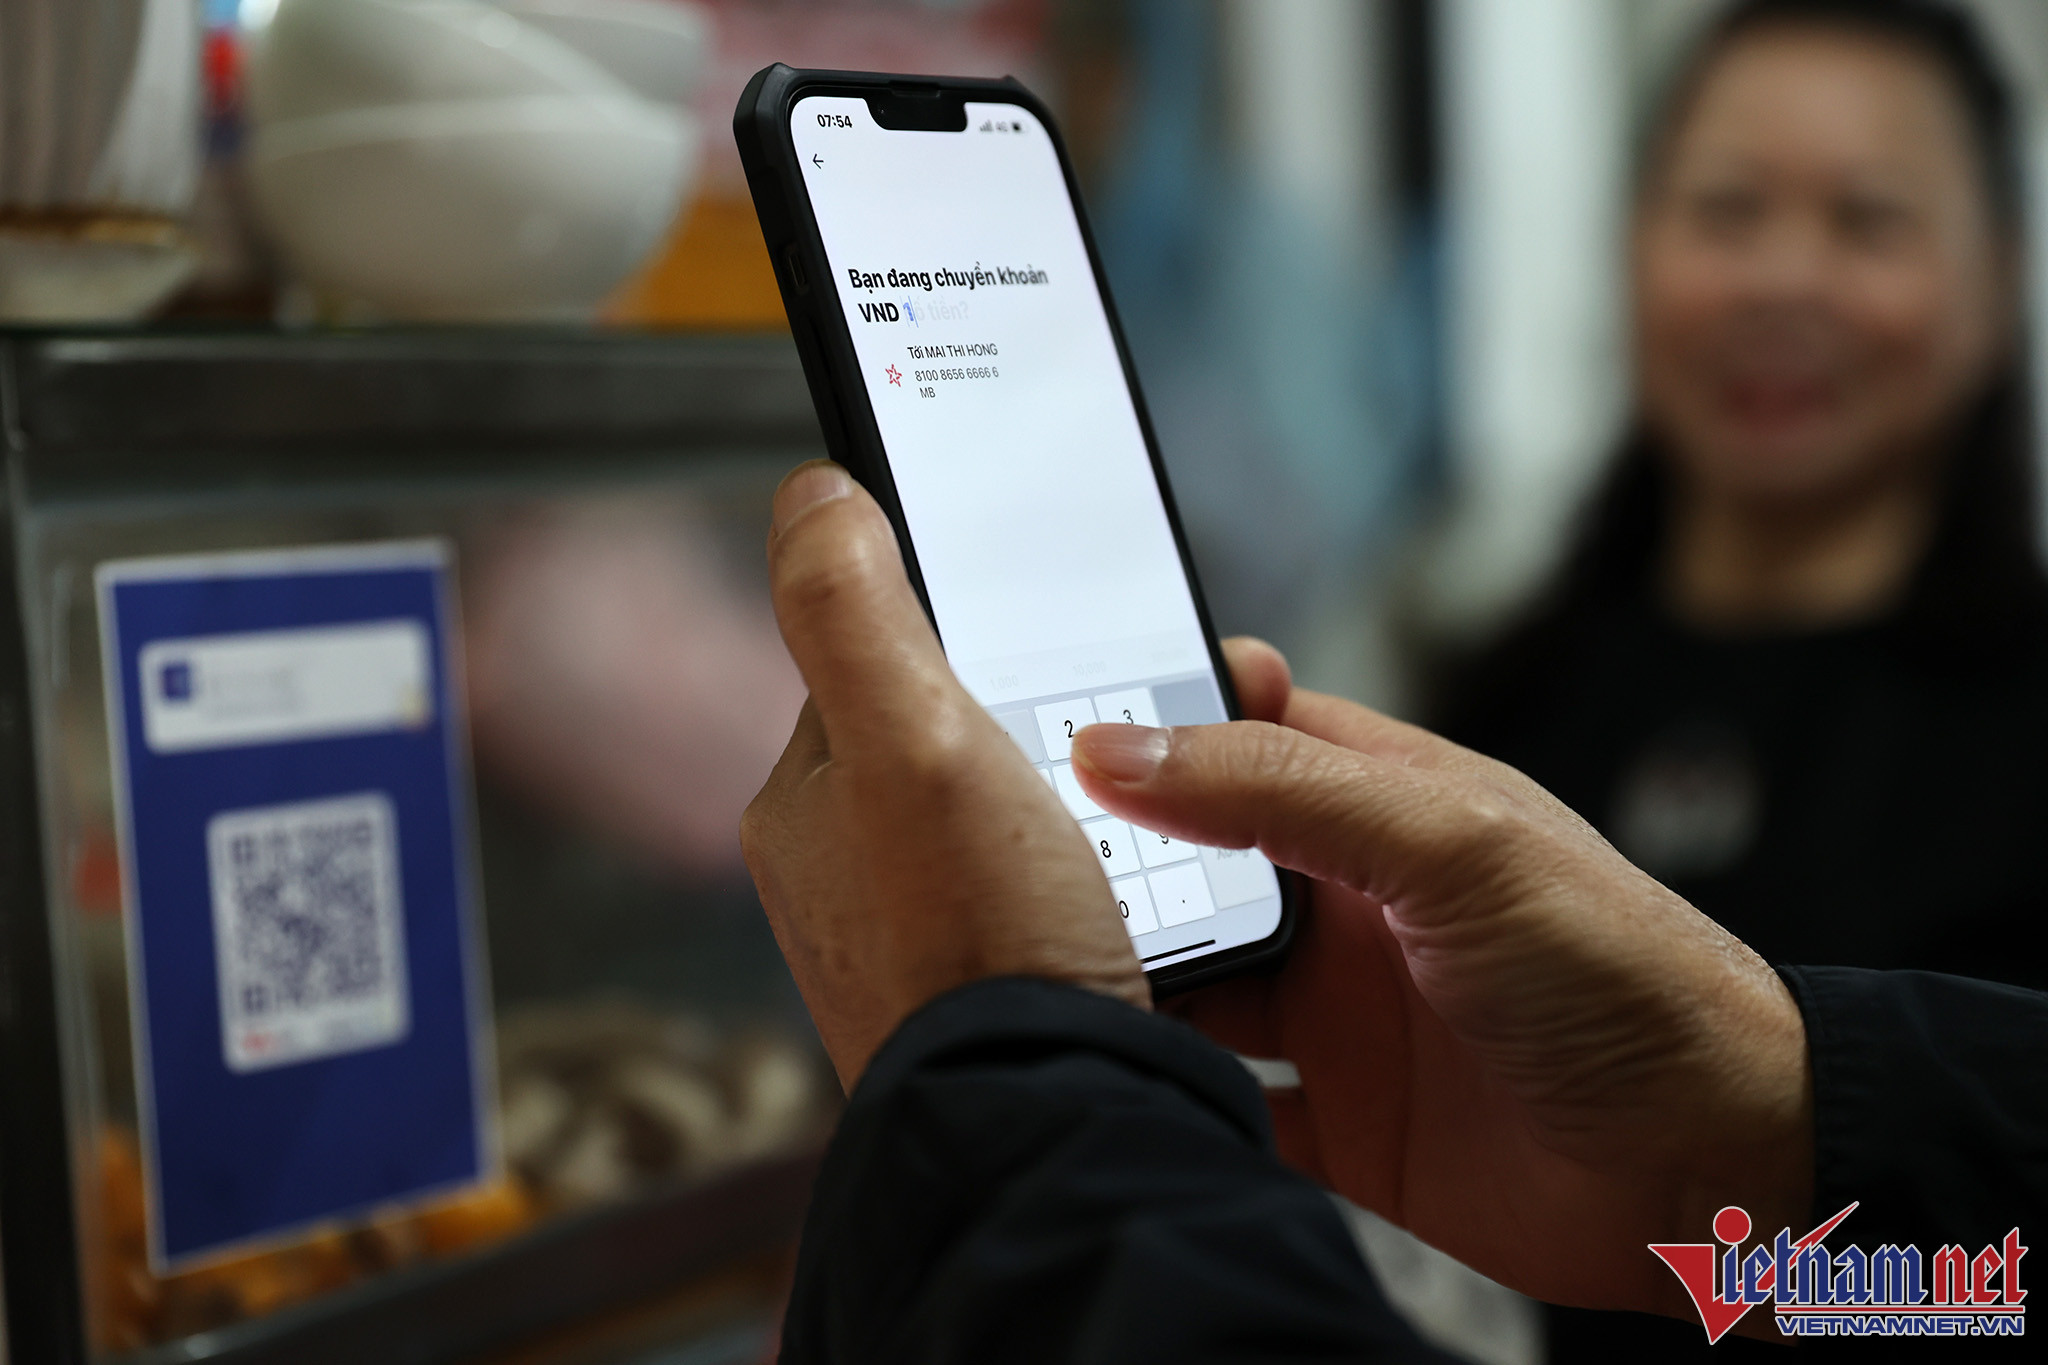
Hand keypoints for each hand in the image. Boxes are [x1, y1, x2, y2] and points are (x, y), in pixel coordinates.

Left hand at [741, 462, 1147, 1088]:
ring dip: (1063, 805)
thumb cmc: (979, 939)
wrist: (1047, 1119)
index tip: (1034, 632)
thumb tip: (810, 494)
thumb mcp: (912, 735)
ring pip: (998, 820)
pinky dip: (1079, 880)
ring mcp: (907, 943)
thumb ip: (852, 606)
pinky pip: (1033, 897)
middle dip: (1024, 726)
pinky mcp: (978, 995)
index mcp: (803, 805)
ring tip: (1122, 824)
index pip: (877, 665)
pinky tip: (1118, 895)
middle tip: (1102, 742)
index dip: (961, 635)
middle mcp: (839, 878)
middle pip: (947, 742)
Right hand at [1070, 642, 1812, 1319]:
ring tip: (1033, 967)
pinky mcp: (1339, 1120)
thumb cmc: (1624, 974)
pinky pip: (1221, 1099)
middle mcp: (1347, 900)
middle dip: (1111, 858)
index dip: (1152, 718)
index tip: (1047, 718)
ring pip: (1189, 979)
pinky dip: (1166, 1093)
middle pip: (1192, 859)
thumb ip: (1283, 788)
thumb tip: (1119, 747)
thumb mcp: (1451, 845)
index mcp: (1379, 800)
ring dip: (1124, 976)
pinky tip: (1106, 1077)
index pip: (1240, 728)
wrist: (1714, 1168)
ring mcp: (1339, 1012)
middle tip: (1012, 864)